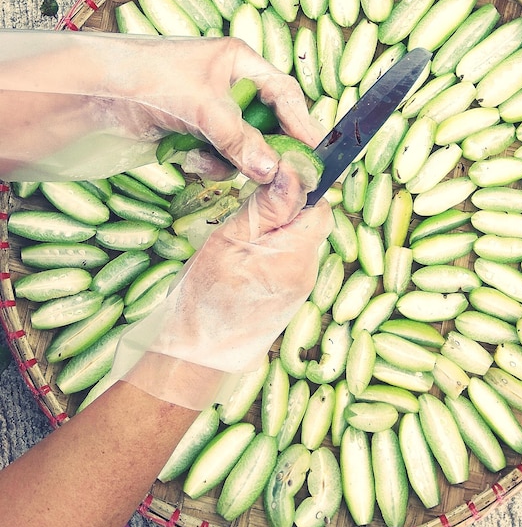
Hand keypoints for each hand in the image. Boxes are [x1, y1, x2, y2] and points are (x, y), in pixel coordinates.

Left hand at [0, 31, 322, 181]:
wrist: (96, 95)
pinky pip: (219, 156)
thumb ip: (241, 140)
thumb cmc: (150, 80)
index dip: (302, 122)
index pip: (284, 93)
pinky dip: (207, 163)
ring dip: (229, 160)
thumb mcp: (204, 108)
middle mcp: (230, 85)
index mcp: (239, 61)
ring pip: (243, 146)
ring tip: (204, 158)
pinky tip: (187, 159)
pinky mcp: (195, 133)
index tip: (314, 152)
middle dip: (263, 149)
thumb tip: (273, 170)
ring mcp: (212, 112)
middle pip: (266, 124)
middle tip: (274, 175)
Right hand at [110, 158, 332, 409]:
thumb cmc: (204, 296)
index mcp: (296, 256)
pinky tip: (248, 254)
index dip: (301, 186)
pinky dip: (273, 248)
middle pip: (311, 222)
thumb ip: (267, 207)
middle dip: (286, 207)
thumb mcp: (230, 240)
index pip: (319, 206)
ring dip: (278, 228)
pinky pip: (290, 259)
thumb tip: (294, 171)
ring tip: (244, 233)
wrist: (196, 354)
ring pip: (299, 240)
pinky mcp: (289, 295)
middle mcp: (307, 272)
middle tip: (251, 207)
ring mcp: (300, 287)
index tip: (273, 180)